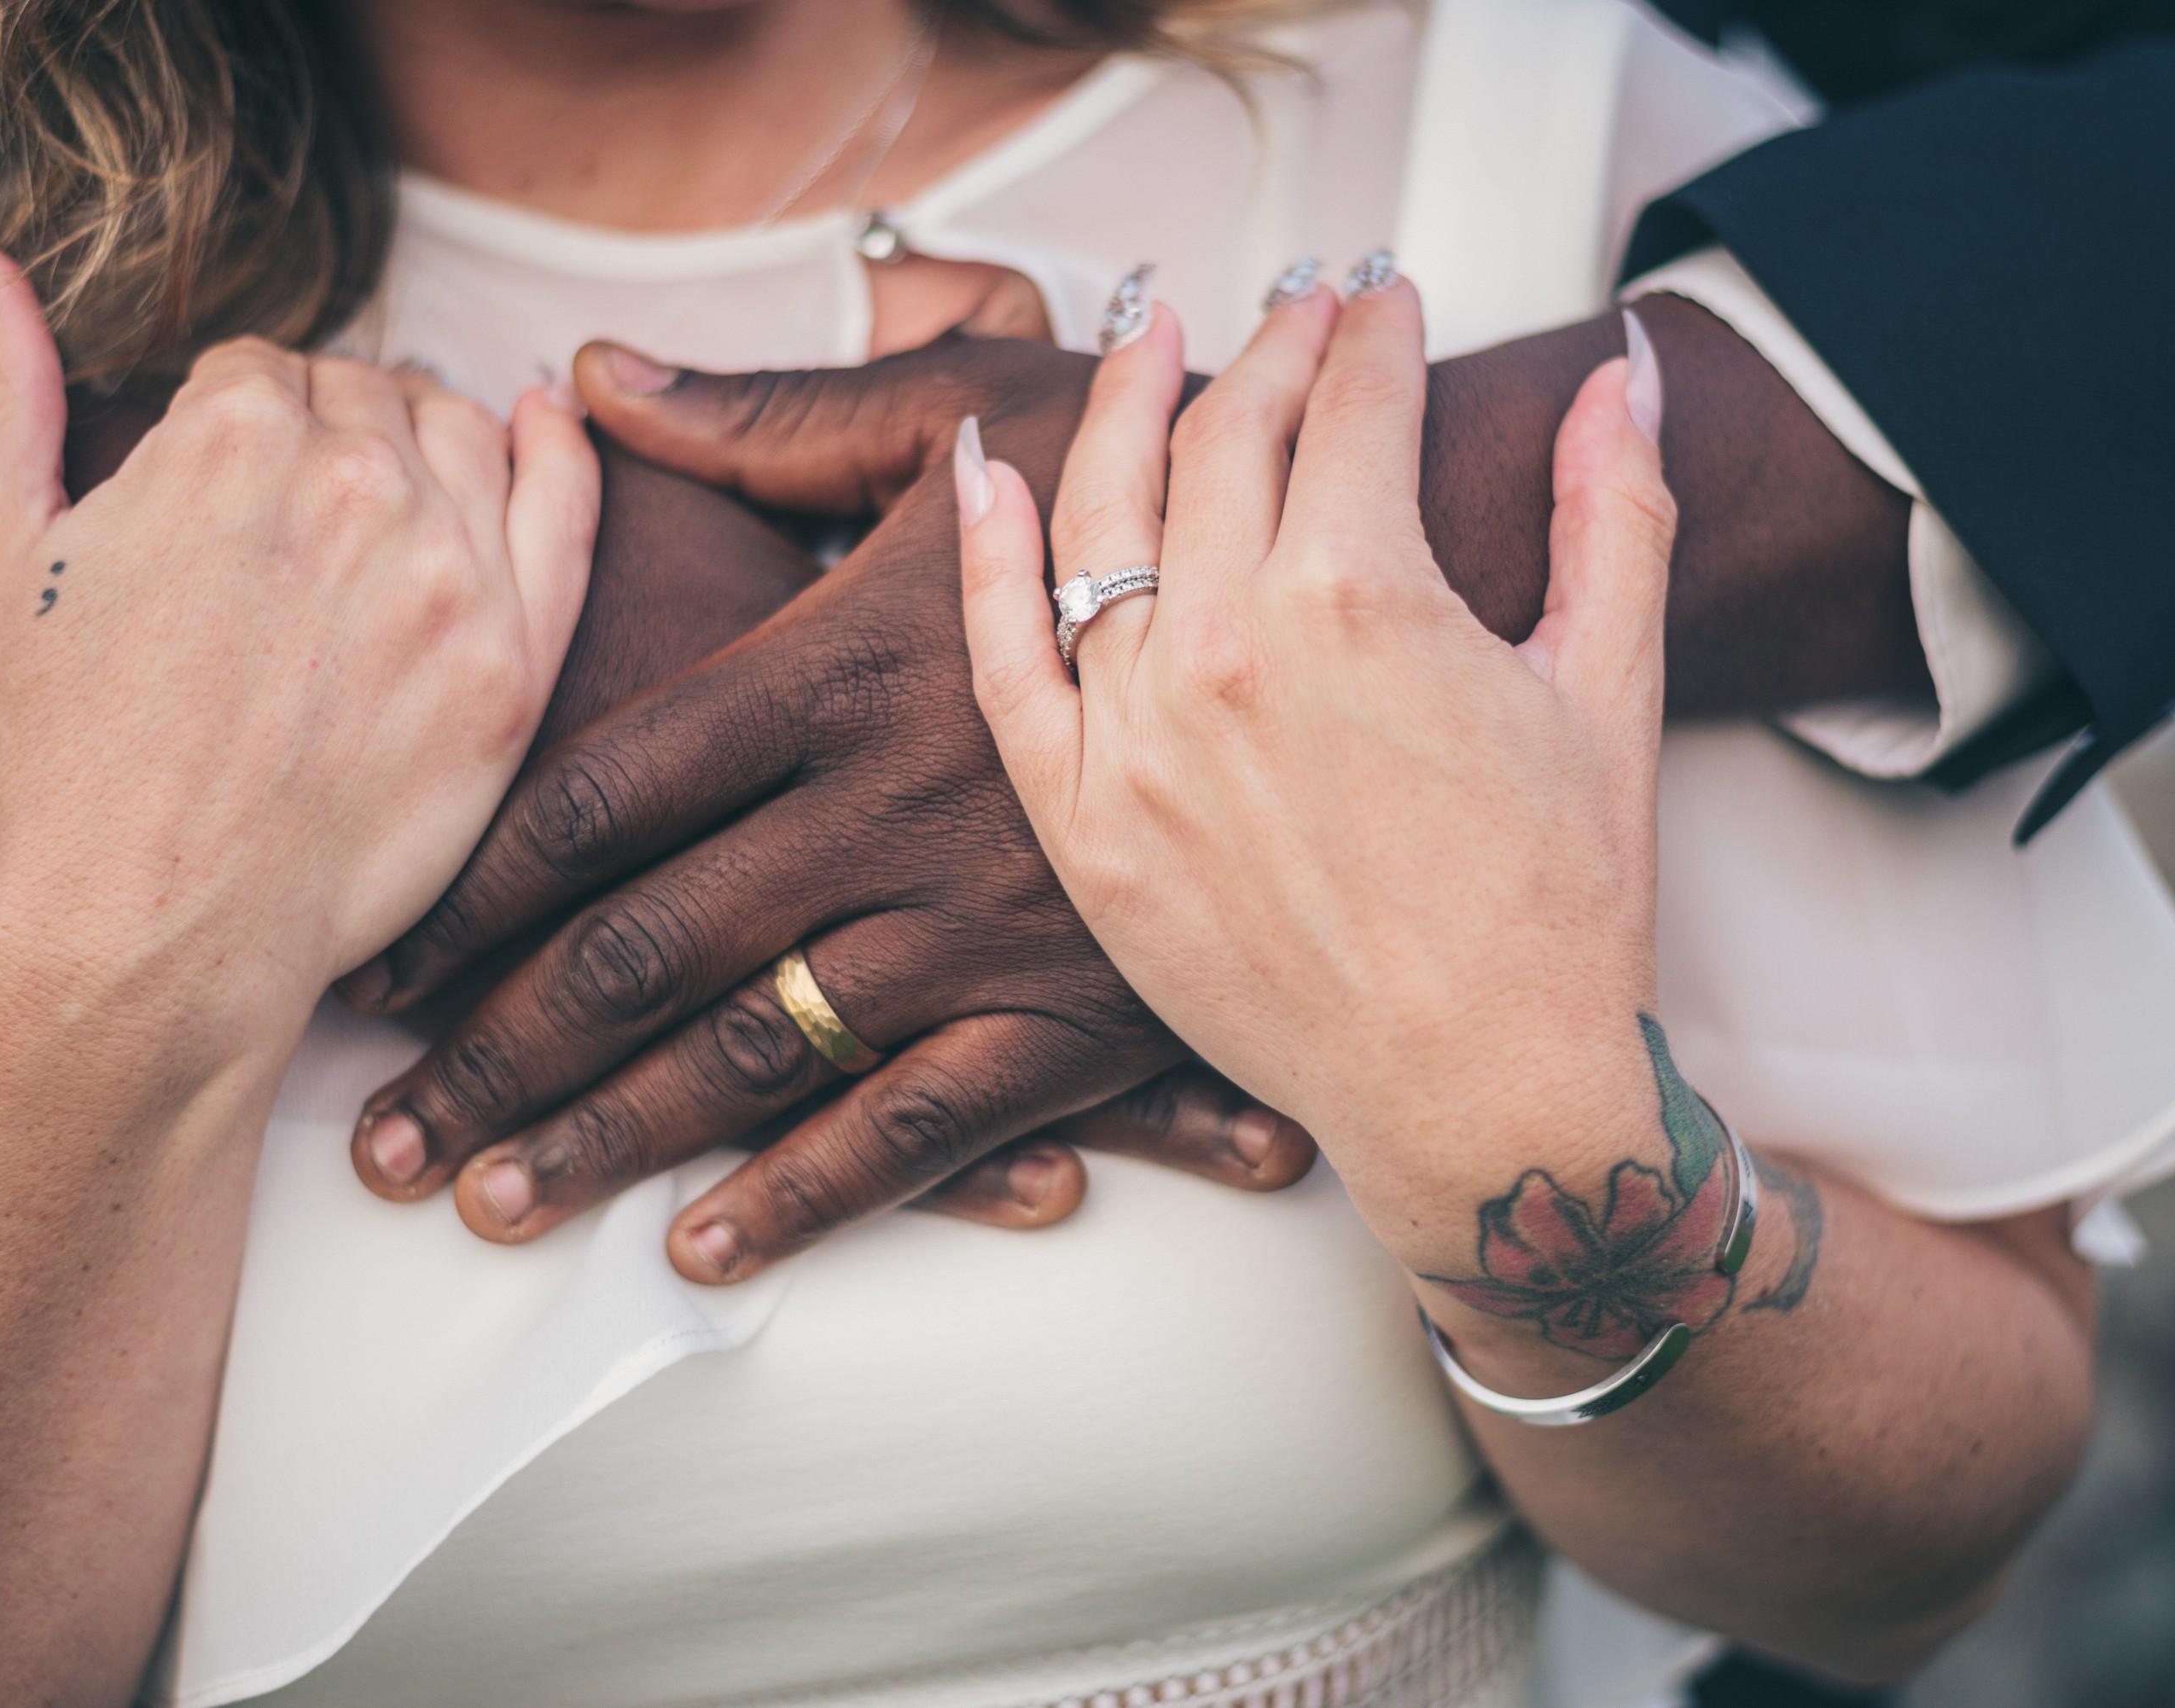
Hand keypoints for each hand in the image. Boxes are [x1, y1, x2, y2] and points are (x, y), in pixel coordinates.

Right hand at [0, 223, 593, 1054]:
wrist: (151, 934)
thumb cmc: (62, 767)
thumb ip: (4, 392)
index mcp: (231, 435)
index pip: (263, 367)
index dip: (238, 422)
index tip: (230, 488)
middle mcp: (356, 482)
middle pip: (369, 396)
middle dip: (331, 435)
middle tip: (301, 521)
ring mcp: (451, 574)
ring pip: (467, 439)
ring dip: (430, 443)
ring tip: (396, 498)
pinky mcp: (514, 665)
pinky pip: (567, 515)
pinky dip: (564, 454)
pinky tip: (548, 424)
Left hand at [341, 333, 1318, 1278]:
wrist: (1359, 602)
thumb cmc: (1150, 494)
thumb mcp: (963, 419)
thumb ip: (765, 420)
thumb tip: (591, 379)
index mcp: (833, 669)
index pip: (604, 793)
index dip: (477, 888)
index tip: (386, 959)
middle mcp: (879, 808)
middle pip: (644, 946)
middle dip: (499, 1053)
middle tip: (384, 1137)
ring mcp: (973, 923)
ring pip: (755, 1056)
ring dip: (609, 1139)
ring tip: (489, 1201)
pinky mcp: (1070, 1012)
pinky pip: (917, 1127)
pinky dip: (806, 1195)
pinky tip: (701, 1248)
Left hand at [960, 276, 1672, 1195]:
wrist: (1480, 1095)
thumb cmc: (1557, 913)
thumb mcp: (1611, 688)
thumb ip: (1610, 513)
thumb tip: (1619, 378)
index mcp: (1363, 598)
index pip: (1352, 408)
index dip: (1376, 337)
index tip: (1384, 307)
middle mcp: (1228, 648)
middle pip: (1225, 440)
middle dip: (1273, 353)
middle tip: (1301, 317)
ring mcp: (1138, 736)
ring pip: (1103, 517)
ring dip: (1127, 407)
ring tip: (1149, 341)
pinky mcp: (1082, 820)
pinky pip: (1004, 655)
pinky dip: (987, 552)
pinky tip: (988, 470)